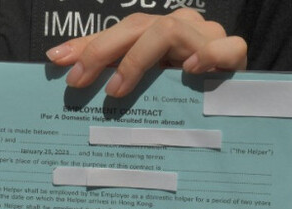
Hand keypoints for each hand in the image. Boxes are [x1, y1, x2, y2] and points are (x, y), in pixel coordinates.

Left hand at [45, 9, 246, 97]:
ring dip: (139, 58)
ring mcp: (207, 36)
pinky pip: (226, 46)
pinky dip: (207, 55)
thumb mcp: (141, 83)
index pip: (118, 32)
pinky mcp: (233, 54)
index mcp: (157, 31)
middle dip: (104, 52)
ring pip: (171, 30)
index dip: (88, 46)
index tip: (58, 63)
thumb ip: (108, 72)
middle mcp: (181, 27)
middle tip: (81, 81)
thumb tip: (58, 63)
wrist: (230, 100)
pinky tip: (189, 71)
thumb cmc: (180, 93)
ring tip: (119, 88)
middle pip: (138, 27)